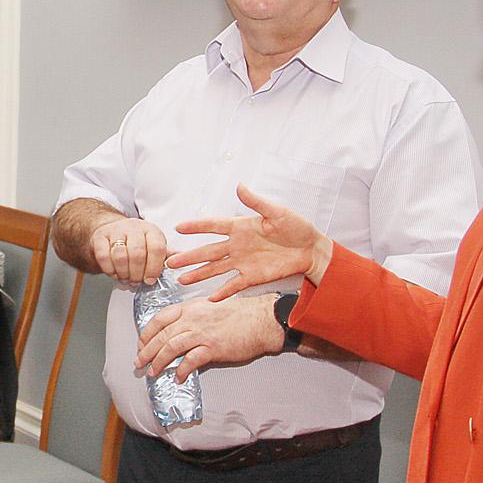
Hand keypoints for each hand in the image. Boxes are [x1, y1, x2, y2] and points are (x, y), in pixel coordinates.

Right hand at [90, 217, 167, 285]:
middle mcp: (134, 227)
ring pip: (120, 256)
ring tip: (126, 278)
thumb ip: (165, 255)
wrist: (113, 229)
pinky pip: (103, 256)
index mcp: (151, 230)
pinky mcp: (100, 236)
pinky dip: (109, 270)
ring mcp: (115, 231)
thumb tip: (182, 259)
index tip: (150, 280)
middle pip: (137, 254)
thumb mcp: (153, 245)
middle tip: (136, 281)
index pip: (156, 249)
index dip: (154, 268)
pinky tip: (114, 272)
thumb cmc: (136, 241)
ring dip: (123, 273)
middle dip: (137, 274)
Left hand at [135, 294, 282, 378]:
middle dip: (147, 350)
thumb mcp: (209, 308)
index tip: (141, 343)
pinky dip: (181, 370)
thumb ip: (192, 317)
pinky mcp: (213, 348)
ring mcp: (202, 333)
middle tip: (139, 361)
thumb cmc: (239, 314)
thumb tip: (177, 332)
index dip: (147, 332)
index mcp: (190, 307)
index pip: (159, 318)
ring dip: (158, 361)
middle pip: (161, 335)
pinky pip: (190, 361)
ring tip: (153, 371)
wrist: (261, 320)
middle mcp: (192, 319)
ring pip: (170, 347)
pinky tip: (178, 377)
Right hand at [166, 185, 331, 299]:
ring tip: (182, 279)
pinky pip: (234, 285)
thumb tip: (240, 186)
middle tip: (171, 261)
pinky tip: (210, 297)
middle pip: (208, 251)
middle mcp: (237, 245)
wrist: (311, 250)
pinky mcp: (253, 276)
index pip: (214, 226)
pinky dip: (223, 291)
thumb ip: (256, 202)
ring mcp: (243, 262)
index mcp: (241, 227)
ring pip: (215, 269)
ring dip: (199, 274)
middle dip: (189, 256)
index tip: (178, 228)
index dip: (197, 227)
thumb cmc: (297, 228)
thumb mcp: (277, 212)